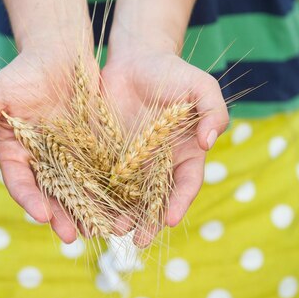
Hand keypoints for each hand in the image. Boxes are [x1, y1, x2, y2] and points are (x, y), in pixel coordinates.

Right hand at [0, 41, 97, 243]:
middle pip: (51, 193)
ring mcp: (70, 153)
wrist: (60, 51)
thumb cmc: (23, 71)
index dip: (29, 200)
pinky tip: (119, 204)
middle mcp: (43, 157)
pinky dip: (108, 188)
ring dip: (85, 210)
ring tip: (98, 230)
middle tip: (73, 236)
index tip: (41, 215)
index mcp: (17, 150)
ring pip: (77, 188)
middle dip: (60, 216)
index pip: (21, 182)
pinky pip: (101, 170)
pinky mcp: (95, 145)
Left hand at [101, 40, 228, 246]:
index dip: (180, 202)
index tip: (171, 219)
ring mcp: (130, 160)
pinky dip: (94, 194)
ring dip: (119, 214)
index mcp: (184, 153)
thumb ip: (213, 110)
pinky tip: (85, 208)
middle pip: (154, 199)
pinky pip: (99, 177)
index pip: (185, 184)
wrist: (135, 58)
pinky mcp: (105, 152)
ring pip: (125, 195)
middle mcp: (157, 163)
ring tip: (109, 230)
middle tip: (137, 239)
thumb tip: (210, 141)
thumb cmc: (173, 72)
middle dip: (147, 221)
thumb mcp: (200, 85)